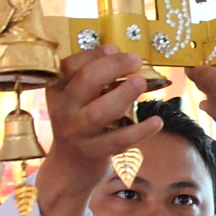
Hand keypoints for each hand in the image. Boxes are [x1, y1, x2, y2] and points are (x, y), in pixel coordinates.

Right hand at [35, 45, 162, 215]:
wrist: (70, 168)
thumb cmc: (82, 125)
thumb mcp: (79, 100)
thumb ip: (96, 80)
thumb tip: (123, 56)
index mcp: (58, 91)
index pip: (70, 66)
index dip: (94, 54)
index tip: (114, 48)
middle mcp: (64, 110)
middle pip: (85, 82)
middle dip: (112, 67)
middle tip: (135, 61)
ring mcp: (77, 133)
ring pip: (99, 112)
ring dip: (123, 95)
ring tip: (142, 83)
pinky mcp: (93, 152)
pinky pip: (119, 140)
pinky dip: (140, 130)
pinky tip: (156, 121)